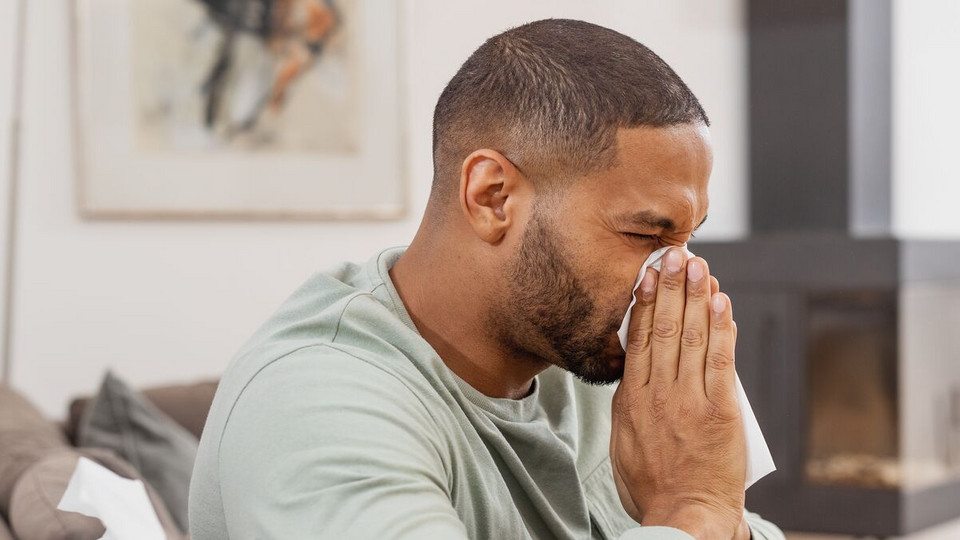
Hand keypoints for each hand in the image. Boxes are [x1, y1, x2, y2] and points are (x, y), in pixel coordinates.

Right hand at [610, 248, 745, 538]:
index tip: (648, 273)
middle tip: (676, 253)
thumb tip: (634, 375)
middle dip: (670, 286)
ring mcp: (689, 400)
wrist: (684, 517)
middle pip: (663, 328)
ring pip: (691, 336)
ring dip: (696, 297)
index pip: (637, 338)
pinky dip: (721, 329)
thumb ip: (628, 405)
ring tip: (699, 266)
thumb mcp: (623, 443)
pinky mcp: (721, 411)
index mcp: (630, 399)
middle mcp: (657, 393)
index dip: (644, 301)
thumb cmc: (652, 487)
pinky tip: (721, 303)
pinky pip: (720, 360)